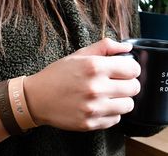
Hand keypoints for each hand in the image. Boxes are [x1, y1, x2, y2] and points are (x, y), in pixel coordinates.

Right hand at [24, 38, 140, 130]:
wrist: (36, 98)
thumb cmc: (56, 75)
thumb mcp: (78, 55)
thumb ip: (104, 47)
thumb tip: (126, 47)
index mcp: (94, 67)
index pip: (133, 69)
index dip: (130, 68)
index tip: (124, 70)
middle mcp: (96, 88)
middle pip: (134, 88)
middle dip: (127, 84)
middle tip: (115, 83)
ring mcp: (93, 108)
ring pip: (128, 106)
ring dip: (121, 100)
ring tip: (107, 96)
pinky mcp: (90, 123)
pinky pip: (115, 119)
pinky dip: (111, 112)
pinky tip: (99, 106)